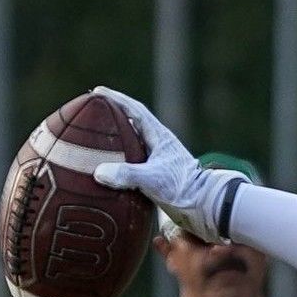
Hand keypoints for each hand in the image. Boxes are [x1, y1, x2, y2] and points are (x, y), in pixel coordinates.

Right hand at [89, 87, 248, 241]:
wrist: (204, 205)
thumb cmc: (182, 188)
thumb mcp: (153, 180)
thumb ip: (127, 174)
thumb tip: (99, 172)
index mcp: (159, 136)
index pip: (135, 110)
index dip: (116, 99)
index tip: (97, 91)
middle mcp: (159, 143)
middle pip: (132, 121)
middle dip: (113, 113)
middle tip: (92, 110)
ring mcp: (159, 158)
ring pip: (133, 140)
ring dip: (116, 135)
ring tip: (95, 134)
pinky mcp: (158, 173)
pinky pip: (134, 158)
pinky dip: (120, 156)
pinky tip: (108, 163)